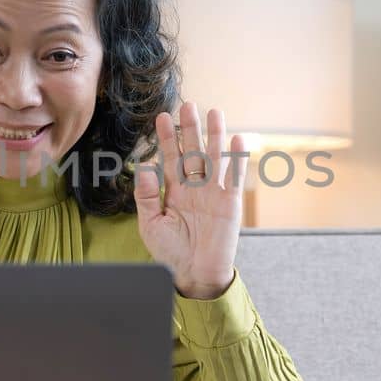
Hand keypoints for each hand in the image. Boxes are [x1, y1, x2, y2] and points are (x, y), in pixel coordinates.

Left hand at [132, 102, 244, 300]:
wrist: (194, 276)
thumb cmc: (170, 253)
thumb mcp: (151, 224)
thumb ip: (147, 196)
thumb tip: (144, 167)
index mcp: (174, 190)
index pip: (170, 157)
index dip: (167, 138)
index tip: (162, 118)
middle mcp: (194, 187)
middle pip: (193, 150)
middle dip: (191, 129)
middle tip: (188, 105)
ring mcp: (213, 193)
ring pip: (215, 157)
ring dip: (215, 135)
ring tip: (215, 112)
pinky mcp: (230, 203)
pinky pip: (234, 177)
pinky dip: (237, 158)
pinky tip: (237, 139)